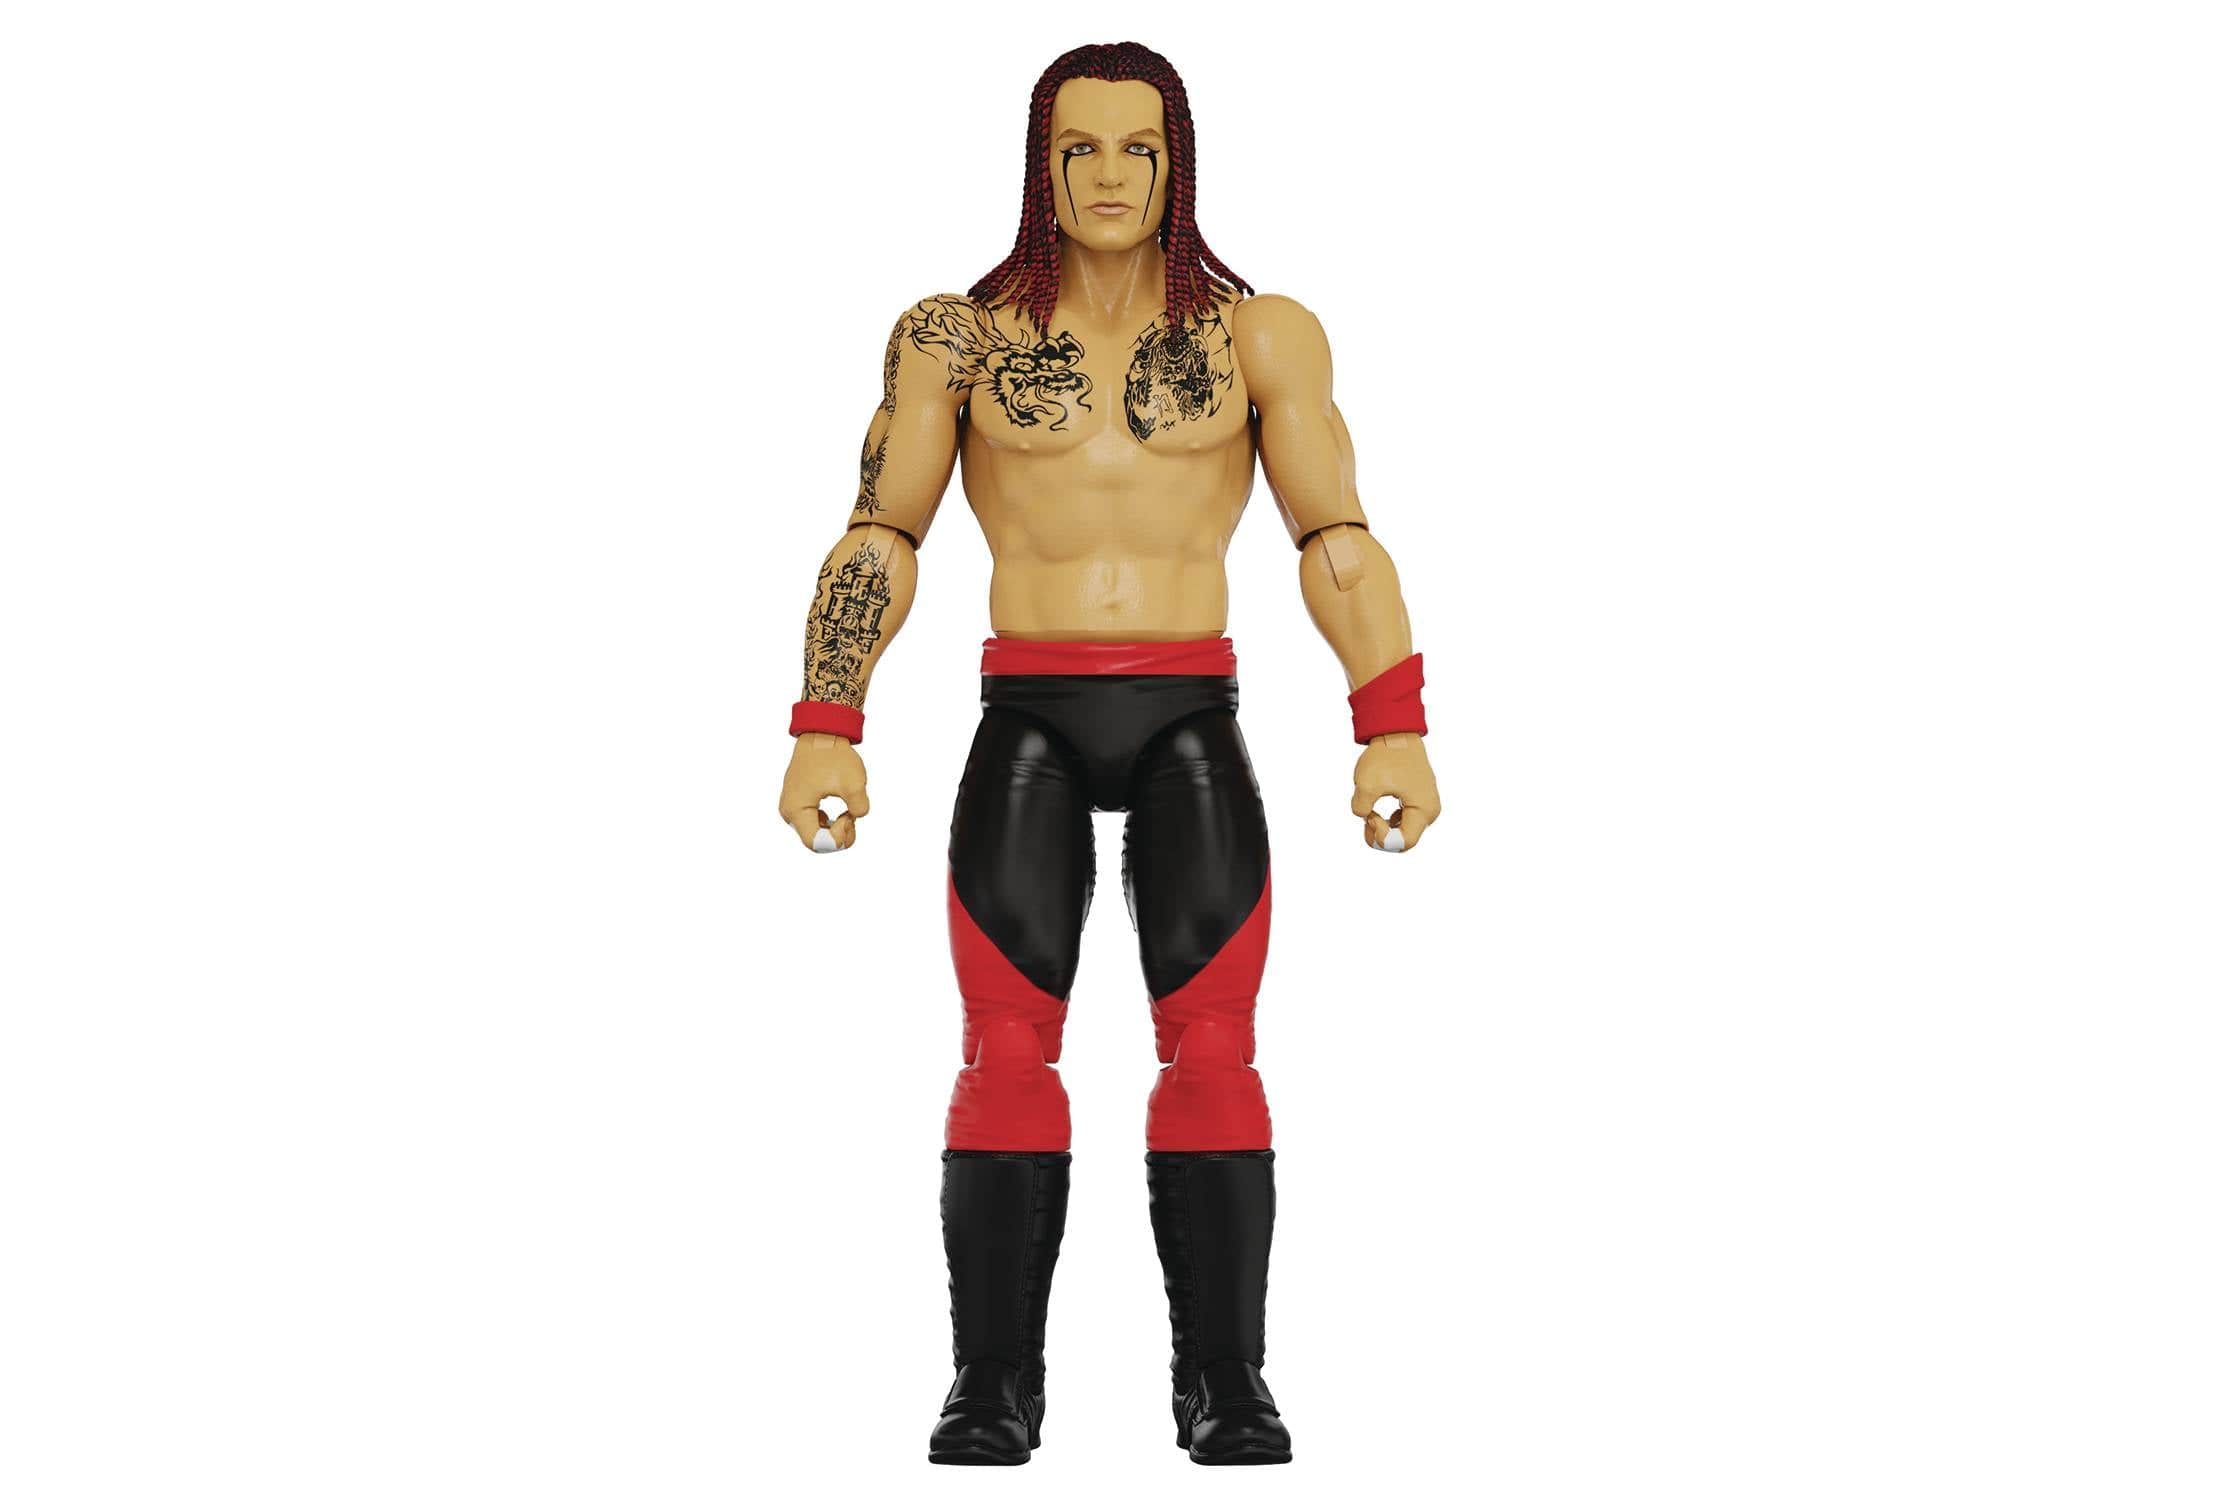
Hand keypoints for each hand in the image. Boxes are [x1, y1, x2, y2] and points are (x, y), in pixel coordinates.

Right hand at [779, 732, 869, 851]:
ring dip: (836, 829)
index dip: (838, 838)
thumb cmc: (833, 755)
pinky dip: (830, 822)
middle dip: (838, 834)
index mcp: (796, 809)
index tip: (849, 817)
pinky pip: (814, 824)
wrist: (822, 733)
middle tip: (852, 815)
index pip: (816, 843)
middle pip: (815, 841)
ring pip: (816, 834)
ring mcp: (792, 807)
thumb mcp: (853, 782)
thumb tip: (856, 817)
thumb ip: (860, 808)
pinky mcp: (798, 802)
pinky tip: (842, 811)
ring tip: (848, 811)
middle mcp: (789, 812)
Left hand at [1350, 732, 1439, 852]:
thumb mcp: (1365, 783)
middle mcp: (1430, 811)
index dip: (1381, 837)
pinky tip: (1377, 810)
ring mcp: (1426, 805)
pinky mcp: (1419, 800)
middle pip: (1405, 841)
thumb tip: (1364, 817)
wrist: (1397, 732)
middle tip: (1367, 816)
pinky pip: (1404, 822)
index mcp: (1423, 810)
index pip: (1403, 843)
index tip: (1370, 815)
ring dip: (1384, 828)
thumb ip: (1360, 809)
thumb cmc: (1385, 756)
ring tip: (1370, 811)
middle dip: (1381, 835)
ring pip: (1403, 832)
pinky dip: (1389, 821)